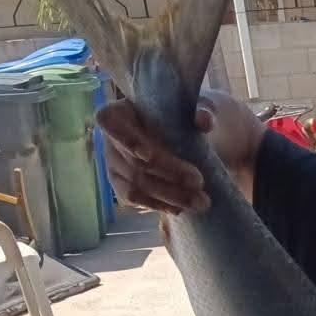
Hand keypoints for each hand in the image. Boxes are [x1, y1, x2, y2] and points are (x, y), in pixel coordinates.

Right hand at [96, 90, 262, 213]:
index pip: (110, 122)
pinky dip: (159, 205)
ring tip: (200, 201)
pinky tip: (181, 208)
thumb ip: (202, 110)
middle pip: (134, 161)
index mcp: (121, 111)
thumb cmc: (186, 117)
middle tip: (199, 182)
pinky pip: (136, 199)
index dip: (127, 140)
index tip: (148, 157)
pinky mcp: (122, 185)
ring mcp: (114, 164)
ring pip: (136, 185)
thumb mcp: (197, 107)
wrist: (188, 137)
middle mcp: (112, 139)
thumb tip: (205, 120)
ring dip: (169, 196)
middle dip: (168, 174)